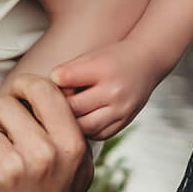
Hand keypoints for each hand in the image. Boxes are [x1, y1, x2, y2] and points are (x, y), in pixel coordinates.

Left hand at [51, 39, 165, 138]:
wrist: (146, 63)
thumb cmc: (114, 58)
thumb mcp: (89, 56)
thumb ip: (67, 72)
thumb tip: (46, 91)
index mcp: (104, 70)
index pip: (66, 80)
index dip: (53, 83)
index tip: (51, 82)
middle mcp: (115, 92)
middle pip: (73, 107)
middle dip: (59, 106)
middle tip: (53, 102)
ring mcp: (121, 111)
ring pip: (84, 127)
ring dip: (71, 122)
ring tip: (67, 113)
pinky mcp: (124, 123)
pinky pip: (98, 135)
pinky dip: (86, 130)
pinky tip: (82, 119)